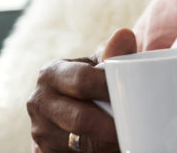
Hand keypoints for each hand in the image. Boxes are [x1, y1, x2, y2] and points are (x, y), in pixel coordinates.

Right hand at [28, 29, 137, 152]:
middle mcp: (39, 101)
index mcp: (51, 74)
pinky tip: (114, 148)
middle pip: (81, 118)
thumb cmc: (91, 79)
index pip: (83, 81)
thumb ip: (113, 52)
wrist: (68, 106)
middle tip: (137, 127)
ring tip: (130, 139)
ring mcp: (40, 130)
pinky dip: (98, 152)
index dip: (109, 90)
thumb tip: (125, 36)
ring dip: (107, 144)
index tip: (133, 97)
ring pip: (79, 143)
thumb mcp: (99, 63)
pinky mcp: (45, 151)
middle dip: (111, 126)